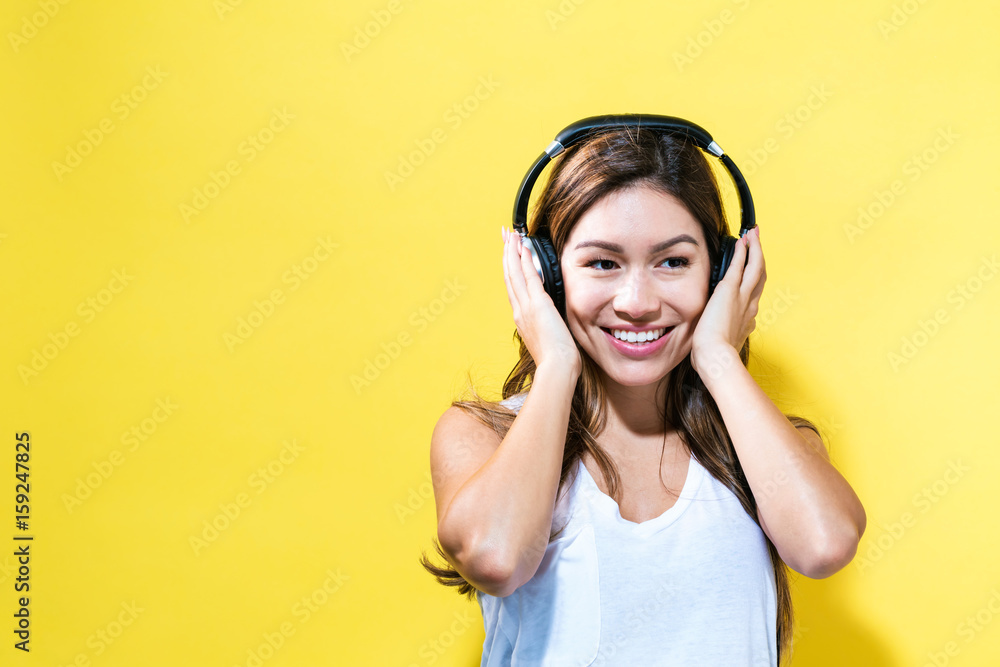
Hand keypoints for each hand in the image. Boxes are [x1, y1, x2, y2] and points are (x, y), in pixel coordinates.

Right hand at [502, 227, 580, 377]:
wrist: (557, 368)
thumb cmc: (557, 359)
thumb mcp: (548, 338)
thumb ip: (546, 324)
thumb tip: (551, 318)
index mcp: (522, 318)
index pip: (514, 288)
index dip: (510, 269)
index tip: (509, 254)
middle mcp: (520, 310)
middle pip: (509, 276)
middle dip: (506, 254)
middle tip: (504, 236)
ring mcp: (526, 307)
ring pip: (515, 273)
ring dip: (512, 252)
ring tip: (510, 235)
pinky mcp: (538, 304)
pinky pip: (529, 277)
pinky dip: (525, 261)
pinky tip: (524, 247)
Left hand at [690, 226, 764, 380]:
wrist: (715, 357)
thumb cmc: (713, 356)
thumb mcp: (720, 344)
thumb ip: (719, 336)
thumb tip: (711, 335)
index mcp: (746, 319)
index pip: (753, 295)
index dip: (753, 281)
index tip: (751, 272)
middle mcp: (750, 306)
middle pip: (760, 277)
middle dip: (759, 258)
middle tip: (757, 243)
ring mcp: (743, 297)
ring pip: (756, 267)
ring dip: (755, 249)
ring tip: (753, 234)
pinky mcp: (731, 290)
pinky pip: (741, 265)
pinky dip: (743, 251)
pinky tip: (742, 240)